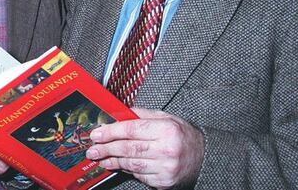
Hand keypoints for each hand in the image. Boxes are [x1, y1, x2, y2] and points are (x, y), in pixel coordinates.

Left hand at [85, 108, 203, 188]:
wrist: (205, 158)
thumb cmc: (183, 135)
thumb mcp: (165, 117)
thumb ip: (141, 115)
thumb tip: (116, 115)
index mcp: (167, 130)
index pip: (131, 129)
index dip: (111, 132)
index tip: (97, 134)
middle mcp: (167, 149)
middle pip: (129, 148)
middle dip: (107, 148)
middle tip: (93, 149)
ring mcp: (166, 168)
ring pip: (132, 164)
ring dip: (112, 161)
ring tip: (100, 158)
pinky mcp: (164, 182)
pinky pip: (140, 175)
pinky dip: (127, 169)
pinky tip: (117, 165)